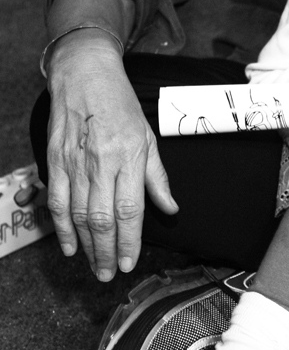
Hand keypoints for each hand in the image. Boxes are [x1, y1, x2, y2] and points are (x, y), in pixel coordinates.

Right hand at [46, 32, 177, 280]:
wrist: (85, 75)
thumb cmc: (121, 105)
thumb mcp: (148, 136)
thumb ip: (157, 177)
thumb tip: (171, 209)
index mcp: (129, 157)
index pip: (130, 210)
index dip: (129, 241)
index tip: (129, 263)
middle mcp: (102, 163)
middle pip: (103, 219)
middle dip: (106, 252)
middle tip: (109, 275)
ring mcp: (75, 163)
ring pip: (80, 215)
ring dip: (87, 246)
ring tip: (94, 267)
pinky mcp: (56, 161)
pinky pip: (58, 202)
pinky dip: (62, 228)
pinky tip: (69, 246)